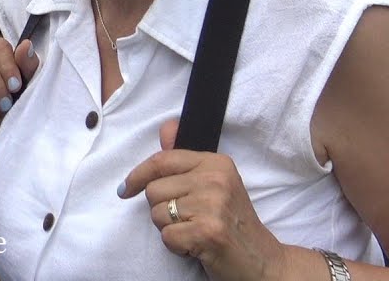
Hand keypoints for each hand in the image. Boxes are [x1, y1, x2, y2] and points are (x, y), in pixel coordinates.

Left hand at [120, 120, 287, 280]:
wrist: (262, 260)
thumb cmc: (232, 222)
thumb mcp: (214, 184)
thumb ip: (185, 159)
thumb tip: (166, 128)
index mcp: (216, 163)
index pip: (161, 160)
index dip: (137, 175)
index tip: (127, 189)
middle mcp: (216, 180)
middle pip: (154, 190)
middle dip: (162, 209)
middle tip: (186, 219)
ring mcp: (213, 205)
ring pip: (158, 214)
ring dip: (169, 229)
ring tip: (193, 231)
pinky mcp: (208, 232)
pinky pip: (167, 237)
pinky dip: (176, 246)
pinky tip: (196, 246)